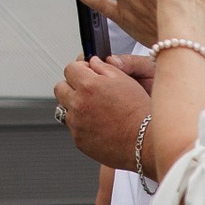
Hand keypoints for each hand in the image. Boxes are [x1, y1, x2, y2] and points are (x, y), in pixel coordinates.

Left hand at [56, 53, 156, 171]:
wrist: (144, 142)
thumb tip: (92, 62)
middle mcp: (78, 104)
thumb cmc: (138, 112)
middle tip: (88, 90)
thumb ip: (103, 66)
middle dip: (72, 85)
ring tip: (95, 109)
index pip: (69, 68)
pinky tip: (99, 124)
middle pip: (60, 88)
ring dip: (75, 105)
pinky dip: (82, 124)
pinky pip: (73, 127)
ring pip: (65, 108)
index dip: (80, 69)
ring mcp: (76, 123)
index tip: (87, 73)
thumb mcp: (125, 79)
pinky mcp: (78, 140)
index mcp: (88, 85)